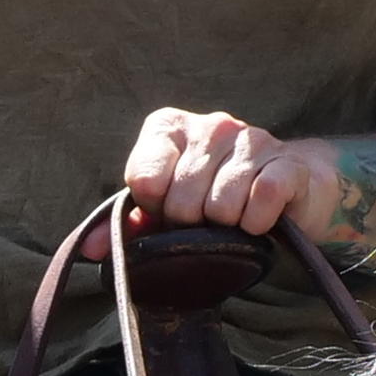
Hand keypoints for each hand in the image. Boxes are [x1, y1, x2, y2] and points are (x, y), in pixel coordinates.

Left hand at [122, 104, 340, 236]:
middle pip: (182, 201)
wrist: (287, 185)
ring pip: (221, 206)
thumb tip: (88, 250)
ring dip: (227, 227)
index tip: (168, 209)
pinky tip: (259, 218)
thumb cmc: (214, 194)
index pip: (144, 179)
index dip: (155, 208)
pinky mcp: (286, 162)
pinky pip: (261, 203)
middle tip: (206, 219)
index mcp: (170, 127)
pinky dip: (257, 223)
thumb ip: (126, 223)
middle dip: (191, 224)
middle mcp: (210, 124)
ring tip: (234, 217)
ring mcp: (252, 139)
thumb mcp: (165, 205)